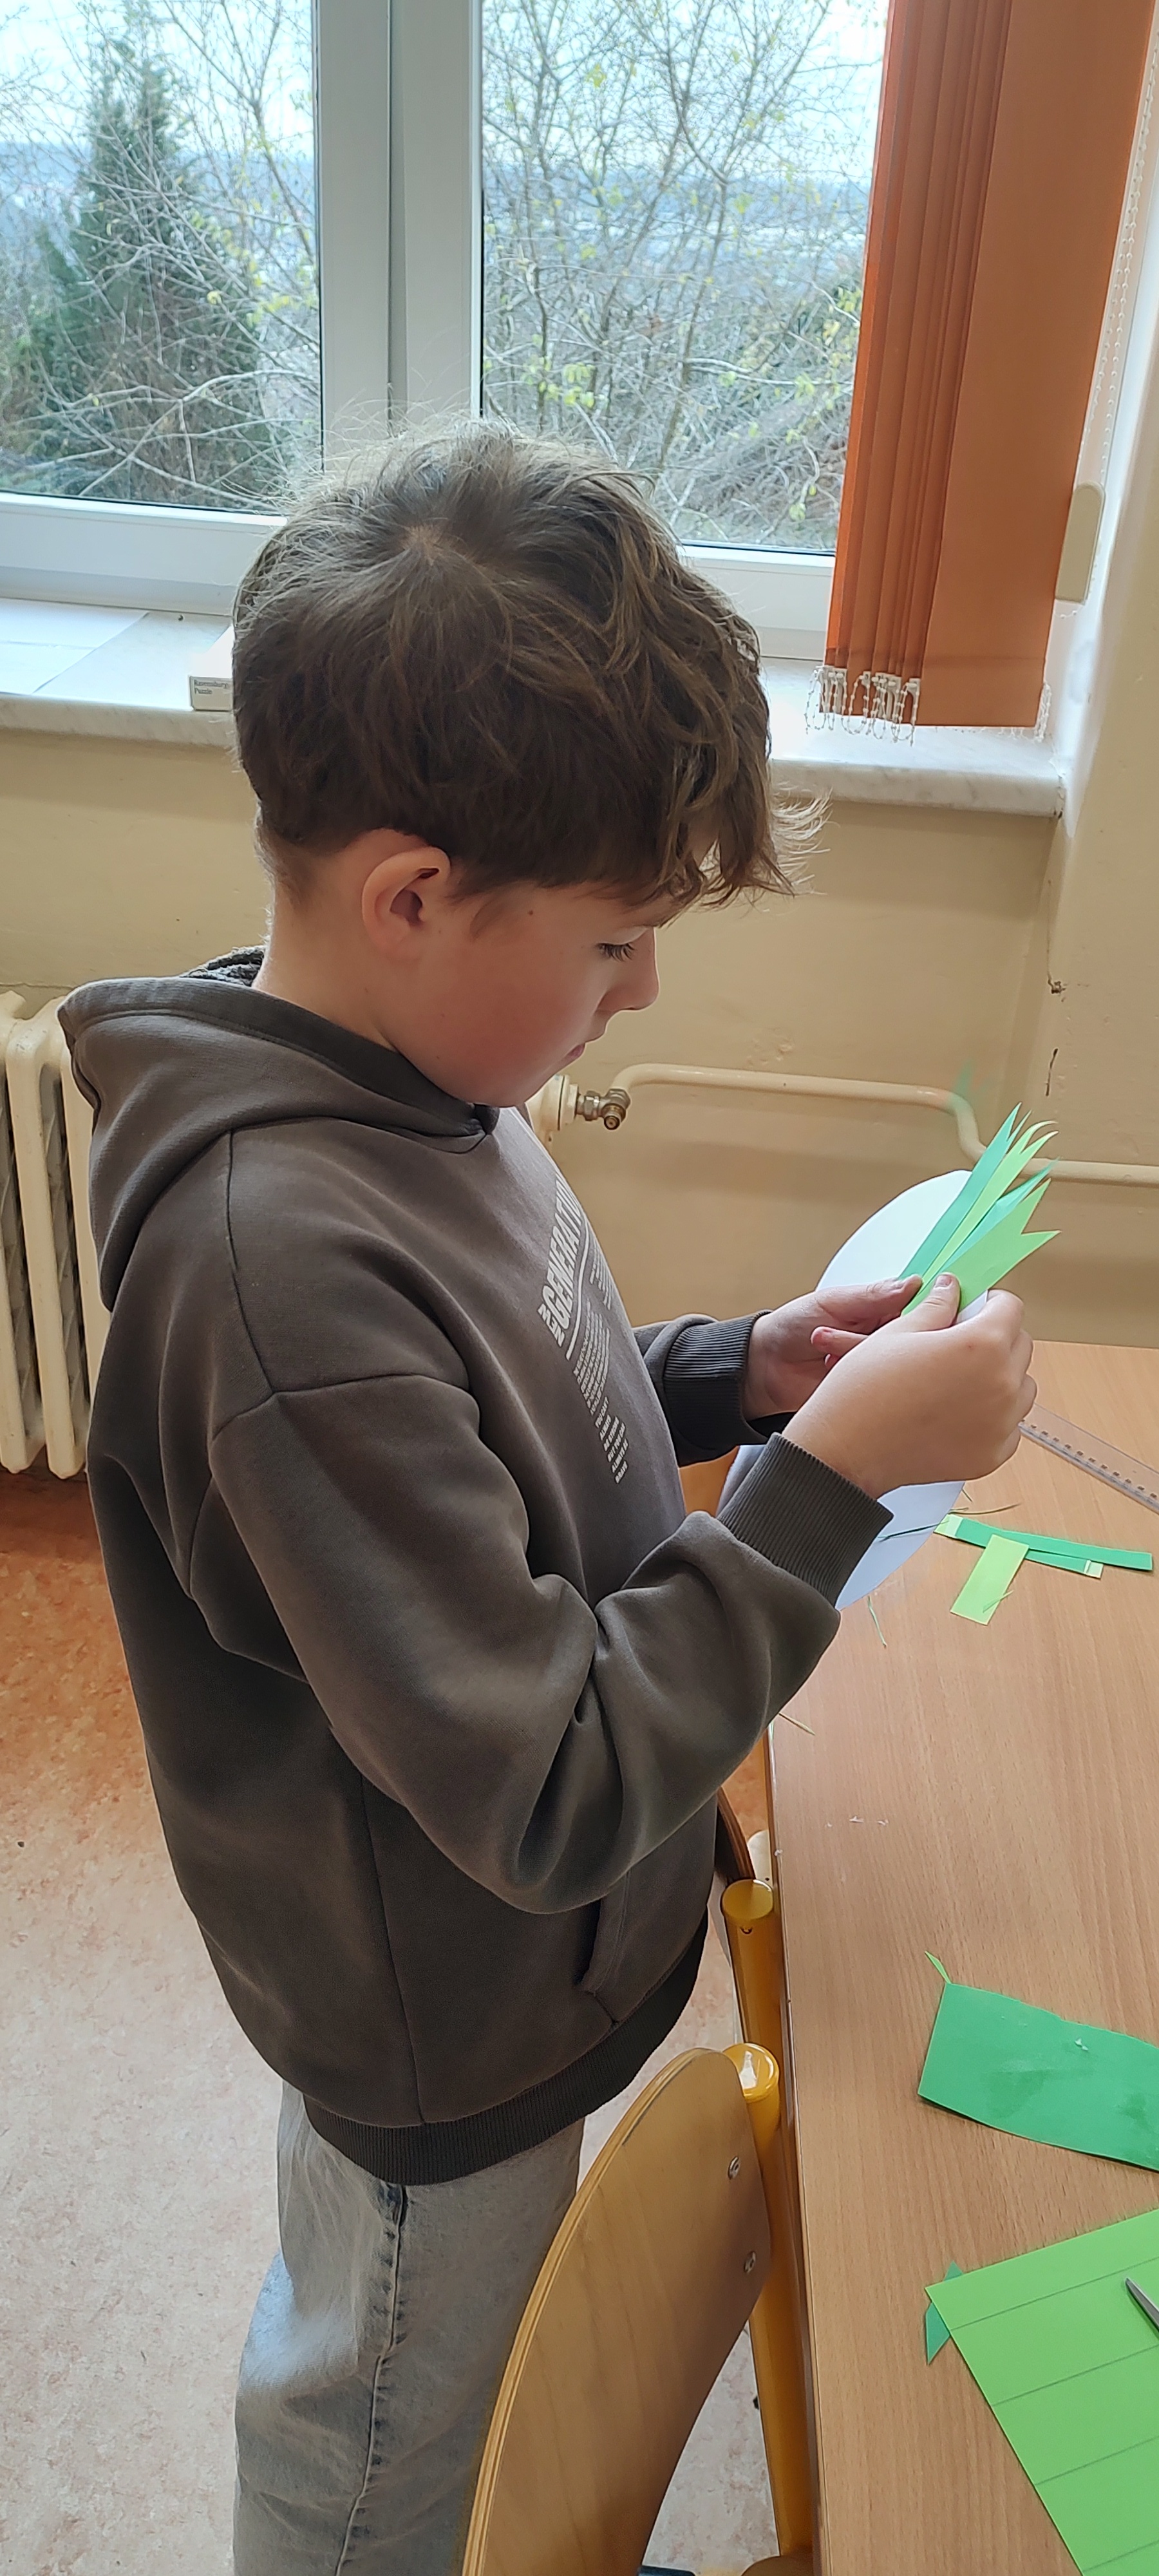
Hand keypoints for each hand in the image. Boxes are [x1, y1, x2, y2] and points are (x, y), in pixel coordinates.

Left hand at [742, 1277, 921, 1418]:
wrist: (764, 1367)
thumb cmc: (792, 1326)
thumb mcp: (832, 1302)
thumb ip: (873, 1296)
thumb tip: (913, 1283)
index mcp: (881, 1310)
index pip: (918, 1309)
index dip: (920, 1311)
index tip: (909, 1312)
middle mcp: (884, 1339)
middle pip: (909, 1340)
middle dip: (874, 1336)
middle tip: (845, 1331)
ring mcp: (876, 1367)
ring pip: (892, 1364)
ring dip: (853, 1352)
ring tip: (823, 1344)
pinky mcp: (867, 1392)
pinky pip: (876, 1389)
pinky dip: (853, 1377)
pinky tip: (829, 1367)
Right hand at [781, 1276, 1036, 1498]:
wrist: (846, 1449)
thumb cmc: (864, 1392)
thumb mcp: (898, 1332)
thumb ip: (936, 1305)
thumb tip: (951, 1289)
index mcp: (982, 1344)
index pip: (1011, 1308)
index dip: (988, 1304)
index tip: (972, 1310)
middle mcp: (1001, 1384)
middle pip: (1021, 1345)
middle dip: (996, 1337)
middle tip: (959, 1344)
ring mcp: (1001, 1423)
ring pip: (1021, 1386)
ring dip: (1000, 1376)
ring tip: (958, 1380)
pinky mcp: (993, 1453)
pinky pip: (1009, 1425)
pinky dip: (992, 1416)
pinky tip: (957, 1412)